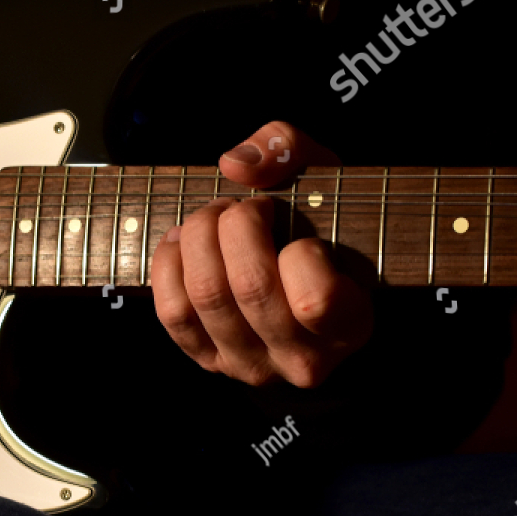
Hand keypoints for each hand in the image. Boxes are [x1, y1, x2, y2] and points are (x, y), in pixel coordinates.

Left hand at [150, 122, 372, 387]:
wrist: (298, 285)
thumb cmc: (317, 228)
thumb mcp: (322, 179)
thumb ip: (289, 150)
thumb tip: (235, 164)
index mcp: (347, 325)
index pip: (314, 300)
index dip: (298, 250)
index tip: (298, 229)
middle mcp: (301, 359)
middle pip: (250, 287)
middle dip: (235, 226)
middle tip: (241, 208)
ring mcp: (251, 365)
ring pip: (207, 297)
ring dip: (198, 238)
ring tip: (211, 219)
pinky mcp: (208, 361)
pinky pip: (173, 314)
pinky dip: (169, 266)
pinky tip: (181, 242)